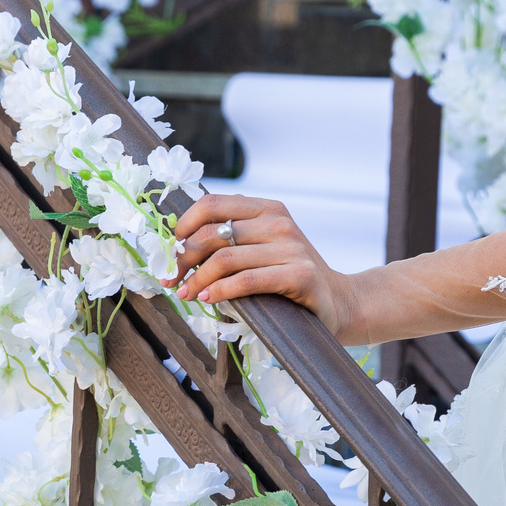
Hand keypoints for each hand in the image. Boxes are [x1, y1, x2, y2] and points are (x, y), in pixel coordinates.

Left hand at [165, 194, 364, 342]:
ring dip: (197, 280)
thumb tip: (177, 244)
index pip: (212, 204)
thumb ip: (231, 239)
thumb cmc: (288, 277)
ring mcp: (292, 247)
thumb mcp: (262, 248)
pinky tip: (208, 299)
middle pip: (213, 233)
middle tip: (172, 278)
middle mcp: (280, 222)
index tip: (170, 250)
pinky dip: (221, 291)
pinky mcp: (300, 275)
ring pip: (225, 259)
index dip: (183, 226)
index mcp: (267, 208)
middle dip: (183, 257)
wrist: (336, 301)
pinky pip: (247, 280)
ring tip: (186, 294)